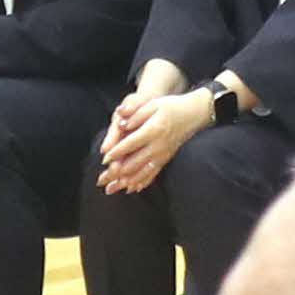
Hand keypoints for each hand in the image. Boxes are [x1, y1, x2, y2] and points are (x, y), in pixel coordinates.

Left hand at [98, 84, 215, 194]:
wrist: (193, 114)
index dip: (116, 152)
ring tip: (111, 189)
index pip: (131, 144)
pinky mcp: (166, 159)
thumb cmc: (170, 106)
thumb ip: (136, 114)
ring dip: (125, 182)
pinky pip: (153, 174)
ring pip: (142, 172)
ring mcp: (163, 154)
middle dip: (116, 173)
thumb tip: (121, 124)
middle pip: (134, 163)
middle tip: (101, 180)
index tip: (104, 160)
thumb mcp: (152, 104)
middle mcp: (158, 146)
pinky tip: (131, 189)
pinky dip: (141, 182)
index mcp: (153, 130)